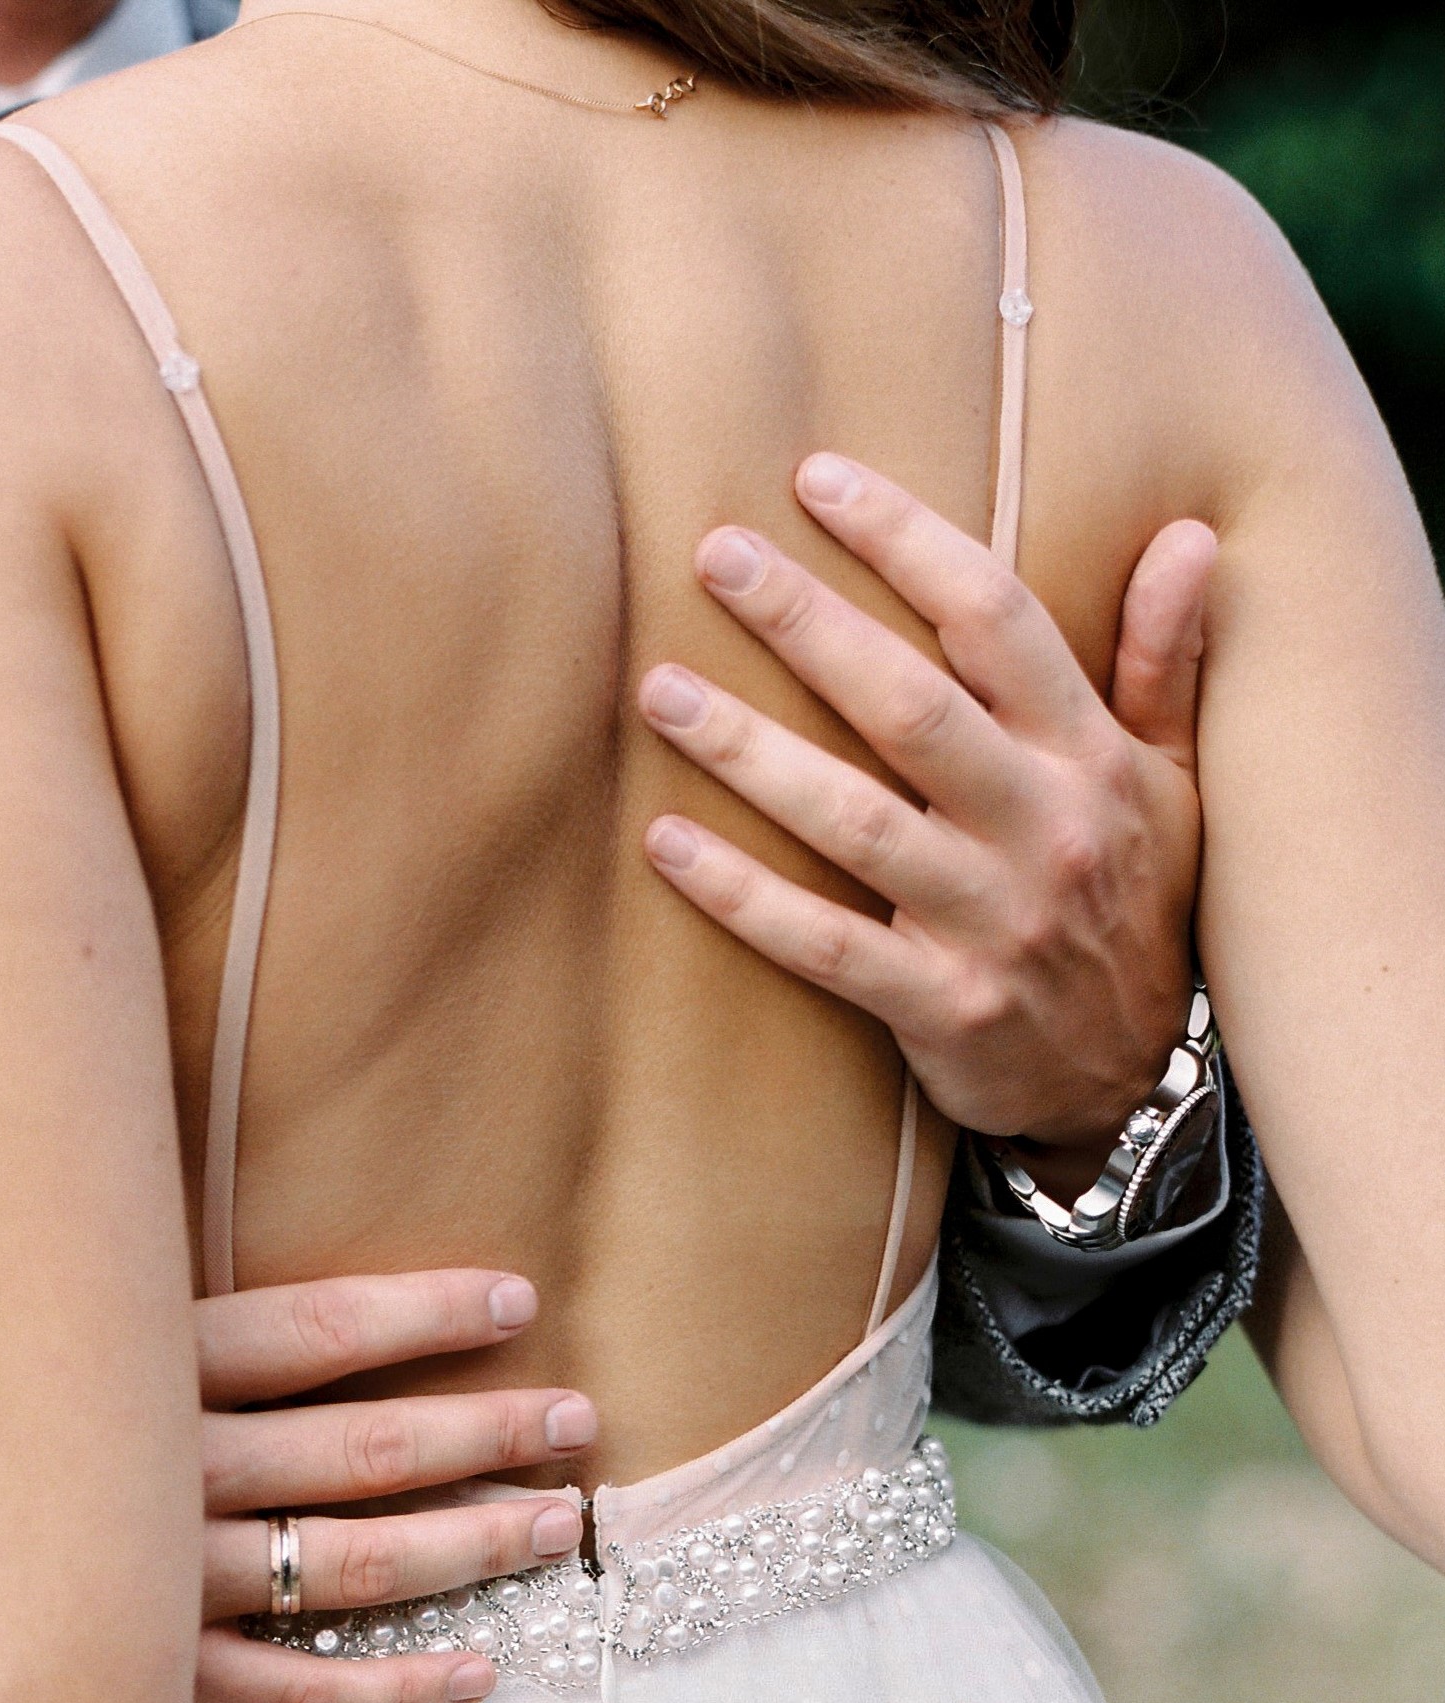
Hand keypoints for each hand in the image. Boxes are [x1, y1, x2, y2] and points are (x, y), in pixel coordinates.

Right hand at [195, 1269, 594, 1702]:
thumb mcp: (65, 1334)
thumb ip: (166, 1317)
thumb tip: (253, 1235)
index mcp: (153, 1376)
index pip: (318, 1331)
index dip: (429, 1315)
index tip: (520, 1302)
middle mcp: (172, 1475)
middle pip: (364, 1448)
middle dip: (487, 1432)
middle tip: (578, 1423)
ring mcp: (170, 1584)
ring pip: (357, 1565)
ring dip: (473, 1545)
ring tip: (557, 1525)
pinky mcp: (169, 1677)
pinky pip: (300, 1692)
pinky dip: (395, 1688)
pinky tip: (476, 1675)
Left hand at [639, 453, 1214, 1198]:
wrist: (1137, 1078)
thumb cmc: (1136, 905)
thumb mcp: (1173, 782)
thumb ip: (1166, 662)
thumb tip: (1186, 536)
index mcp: (1087, 755)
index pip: (996, 620)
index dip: (908, 541)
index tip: (818, 478)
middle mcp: (1042, 827)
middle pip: (909, 704)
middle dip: (807, 622)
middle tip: (713, 554)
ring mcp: (990, 922)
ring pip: (854, 819)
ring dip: (749, 751)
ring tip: (661, 690)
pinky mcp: (940, 1006)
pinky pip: (824, 945)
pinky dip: (742, 896)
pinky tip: (666, 845)